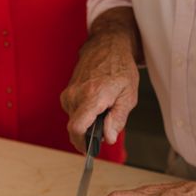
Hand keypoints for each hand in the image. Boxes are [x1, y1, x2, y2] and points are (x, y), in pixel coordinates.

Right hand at [61, 8, 140, 151]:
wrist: (107, 45)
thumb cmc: (120, 67)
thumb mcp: (129, 95)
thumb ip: (118, 119)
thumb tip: (108, 138)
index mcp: (93, 96)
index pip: (77, 128)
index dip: (82, 144)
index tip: (90, 150)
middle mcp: (76, 95)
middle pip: (76, 128)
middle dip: (89, 133)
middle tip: (106, 126)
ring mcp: (69, 94)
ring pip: (74, 121)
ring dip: (87, 123)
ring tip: (102, 109)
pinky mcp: (66, 94)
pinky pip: (73, 113)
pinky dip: (83, 114)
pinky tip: (95, 104)